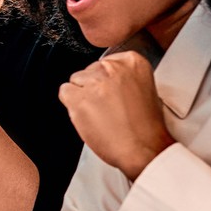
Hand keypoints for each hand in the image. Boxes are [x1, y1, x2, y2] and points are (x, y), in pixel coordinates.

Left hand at [59, 51, 174, 179]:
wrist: (144, 149)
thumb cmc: (146, 127)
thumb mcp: (143, 89)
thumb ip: (123, 78)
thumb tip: (105, 79)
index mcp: (132, 62)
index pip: (104, 62)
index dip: (106, 81)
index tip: (111, 92)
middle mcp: (113, 68)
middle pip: (88, 70)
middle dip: (93, 88)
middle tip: (107, 107)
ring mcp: (95, 83)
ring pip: (75, 81)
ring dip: (82, 97)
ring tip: (101, 114)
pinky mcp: (79, 99)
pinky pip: (64, 93)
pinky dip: (72, 106)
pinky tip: (89, 117)